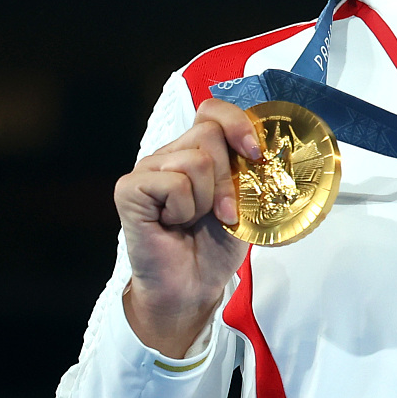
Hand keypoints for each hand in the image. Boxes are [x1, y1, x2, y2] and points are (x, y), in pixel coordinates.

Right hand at [113, 99, 262, 355]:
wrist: (191, 287)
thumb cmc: (213, 246)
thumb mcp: (244, 203)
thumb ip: (248, 172)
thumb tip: (267, 150)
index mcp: (196, 151)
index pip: (213, 110)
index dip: (238, 123)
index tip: (256, 154)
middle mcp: (169, 154)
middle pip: (208, 133)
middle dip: (227, 179)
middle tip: (222, 212)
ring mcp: (147, 169)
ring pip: (194, 160)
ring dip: (206, 199)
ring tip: (193, 220)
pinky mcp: (129, 189)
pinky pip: (172, 182)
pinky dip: (183, 208)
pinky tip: (173, 223)